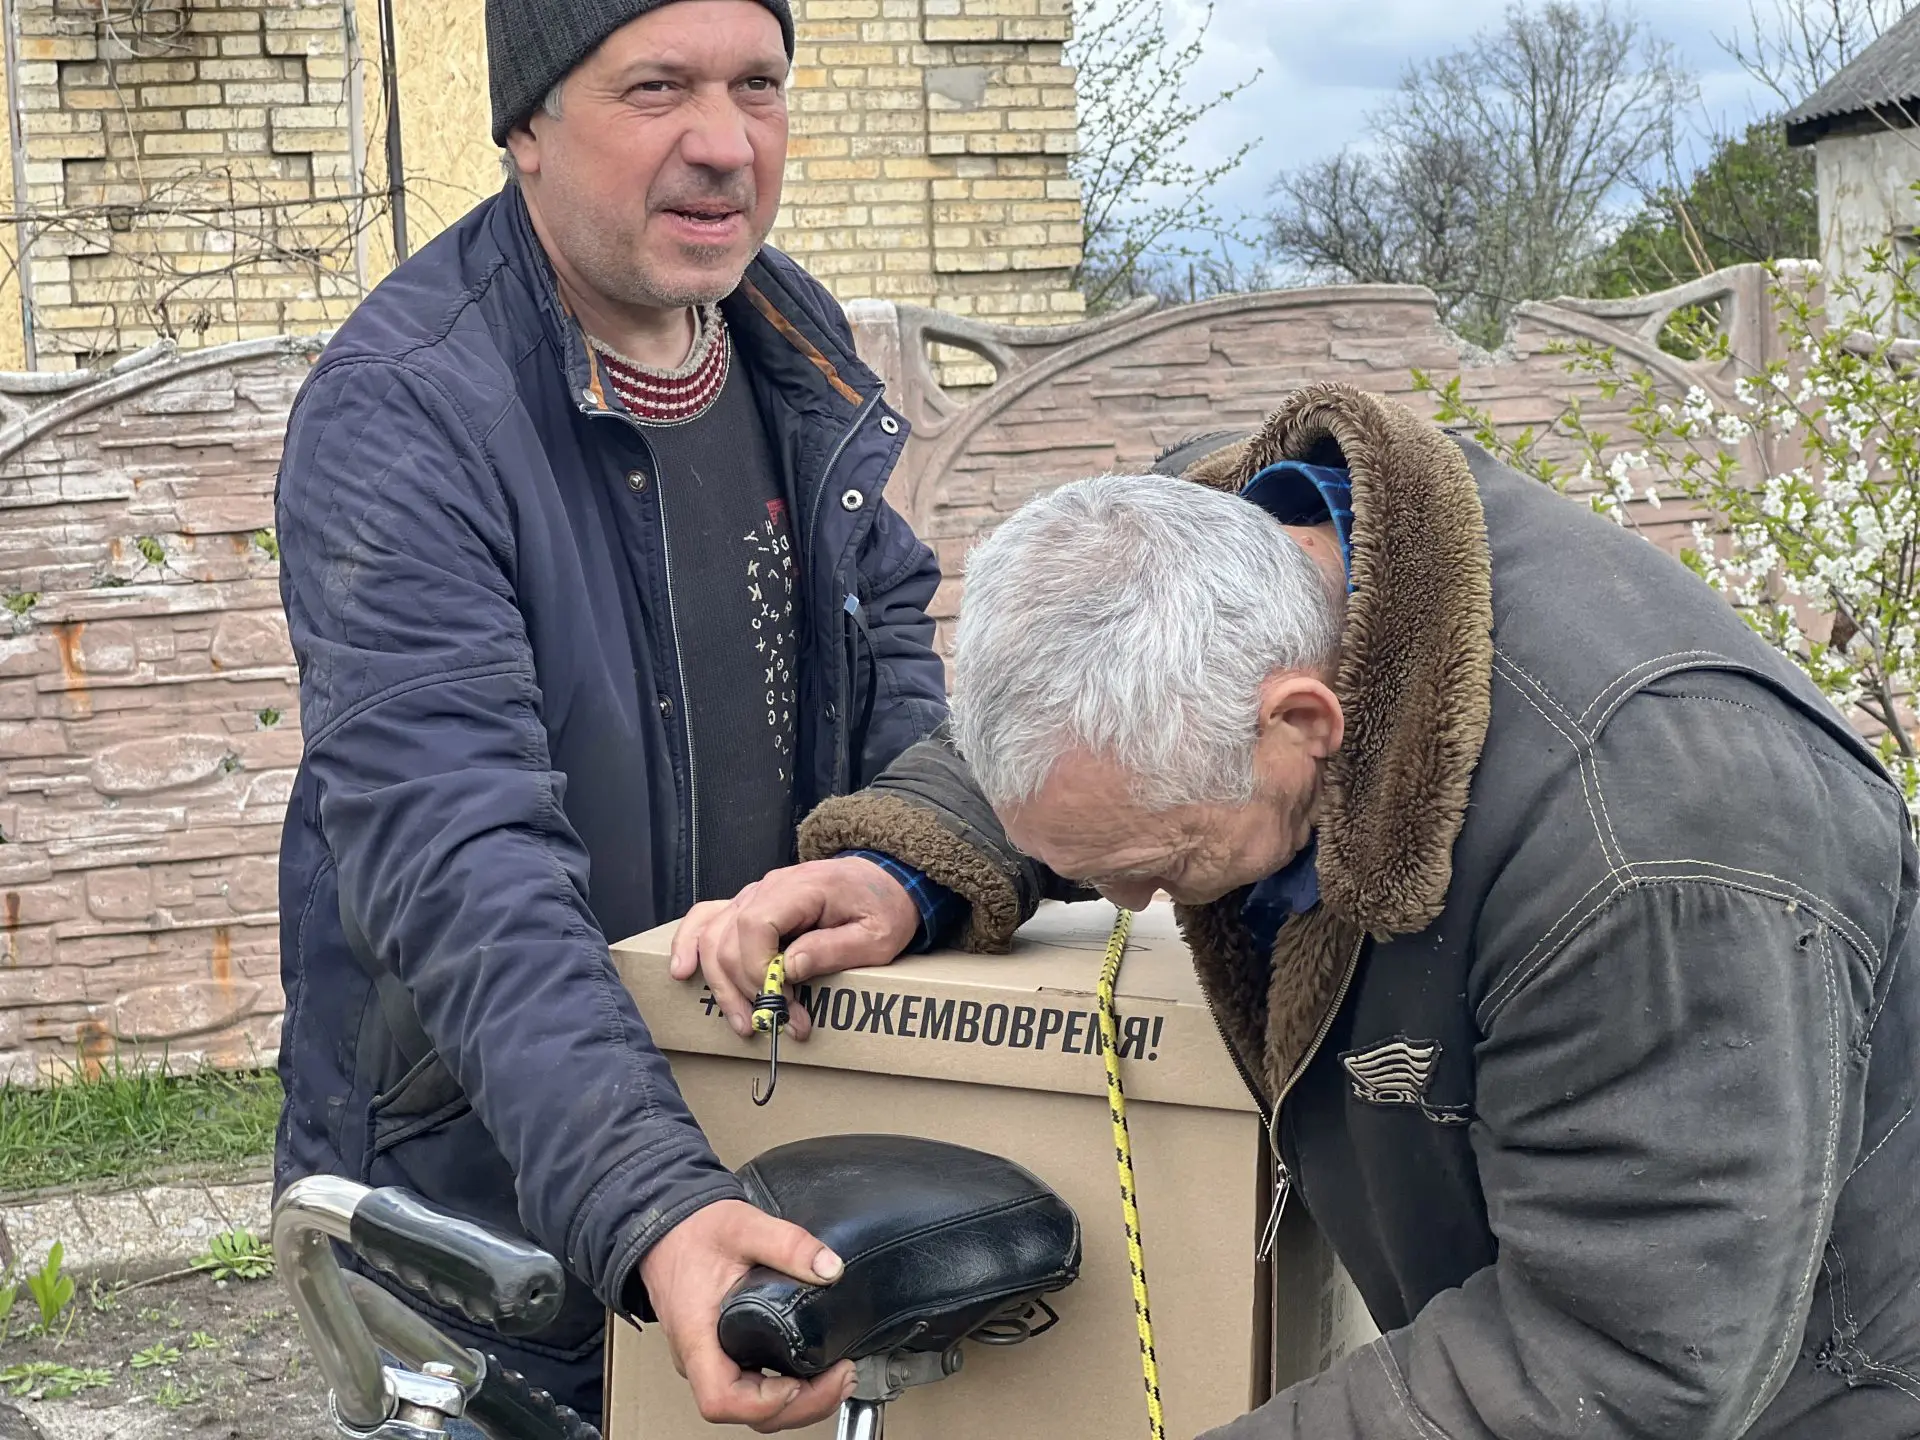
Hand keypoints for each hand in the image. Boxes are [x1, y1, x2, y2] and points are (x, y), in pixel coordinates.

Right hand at [639, 1199, 854, 1430]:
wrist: (667, 1229)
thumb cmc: (692, 1232)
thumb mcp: (743, 1226)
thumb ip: (788, 1243)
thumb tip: (830, 1268)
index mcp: (697, 1336)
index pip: (721, 1399)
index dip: (764, 1402)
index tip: (800, 1383)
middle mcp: (700, 1359)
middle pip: (745, 1412)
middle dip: (800, 1406)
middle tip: (842, 1378)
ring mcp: (711, 1360)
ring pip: (750, 1406)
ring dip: (798, 1403)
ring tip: (837, 1379)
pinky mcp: (723, 1354)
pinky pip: (752, 1388)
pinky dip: (787, 1390)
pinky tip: (814, 1374)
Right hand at [669, 856, 918, 1039]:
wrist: (886, 880)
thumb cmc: (883, 907)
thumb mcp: (877, 936)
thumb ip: (834, 949)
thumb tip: (790, 968)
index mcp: (803, 887)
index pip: (756, 925)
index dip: (758, 968)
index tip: (780, 999)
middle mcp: (769, 887)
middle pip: (729, 937)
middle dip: (745, 989)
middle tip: (772, 1025)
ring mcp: (754, 895)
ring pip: (714, 936)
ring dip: (720, 984)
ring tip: (742, 1022)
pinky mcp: (749, 906)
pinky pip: (708, 919)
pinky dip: (691, 944)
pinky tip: (682, 971)